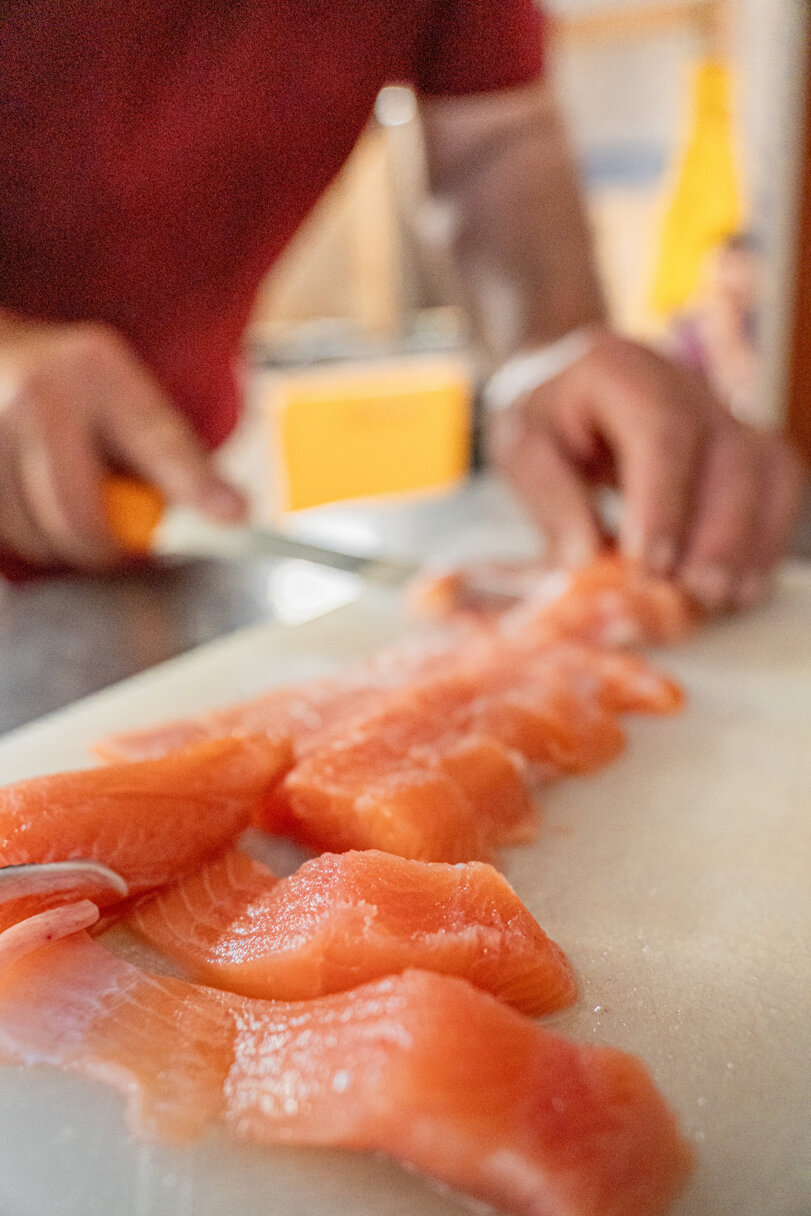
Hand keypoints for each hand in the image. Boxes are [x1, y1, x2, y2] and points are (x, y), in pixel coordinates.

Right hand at [0, 316, 245, 568]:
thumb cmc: (70, 383)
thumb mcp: (124, 397)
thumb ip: (171, 455)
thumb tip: (228, 513)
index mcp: (96, 369)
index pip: (157, 439)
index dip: (194, 485)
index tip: (231, 517)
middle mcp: (39, 392)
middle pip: (78, 511)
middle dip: (103, 548)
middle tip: (116, 550)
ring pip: (34, 531)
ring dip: (58, 541)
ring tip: (68, 508)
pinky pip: (6, 529)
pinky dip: (27, 532)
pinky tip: (34, 501)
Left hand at [489, 328, 805, 609]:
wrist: (571, 378)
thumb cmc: (546, 414)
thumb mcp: (522, 444)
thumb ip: (551, 497)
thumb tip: (584, 560)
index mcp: (623, 372)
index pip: (663, 430)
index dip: (663, 501)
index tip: (648, 563)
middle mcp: (687, 386)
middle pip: (730, 454)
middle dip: (716, 534)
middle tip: (689, 592)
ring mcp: (723, 415)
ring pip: (766, 471)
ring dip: (748, 543)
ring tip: (716, 598)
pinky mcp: (740, 447)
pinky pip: (777, 489)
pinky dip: (764, 541)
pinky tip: (739, 587)